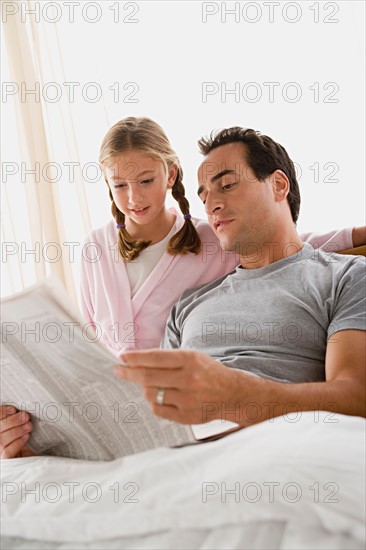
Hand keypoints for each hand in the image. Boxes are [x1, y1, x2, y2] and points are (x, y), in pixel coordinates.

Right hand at [0, 406, 34, 458]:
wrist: (29, 457)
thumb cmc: (22, 438)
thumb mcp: (18, 427)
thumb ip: (15, 420)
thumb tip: (21, 410)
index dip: (2, 412)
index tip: (14, 409)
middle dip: (12, 421)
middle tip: (26, 416)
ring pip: (2, 440)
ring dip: (17, 430)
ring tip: (29, 426)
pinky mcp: (5, 460)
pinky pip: (8, 451)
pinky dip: (17, 442)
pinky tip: (26, 436)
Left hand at [114, 349, 244, 424]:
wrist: (232, 394)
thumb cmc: (208, 372)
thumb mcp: (192, 357)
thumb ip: (167, 359)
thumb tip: (136, 362)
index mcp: (190, 360)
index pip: (155, 358)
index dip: (135, 358)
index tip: (122, 357)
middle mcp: (188, 379)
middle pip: (148, 377)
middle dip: (129, 373)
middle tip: (118, 370)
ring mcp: (187, 399)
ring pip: (150, 394)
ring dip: (144, 388)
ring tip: (151, 384)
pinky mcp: (186, 416)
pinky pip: (157, 409)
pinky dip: (154, 402)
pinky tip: (160, 397)